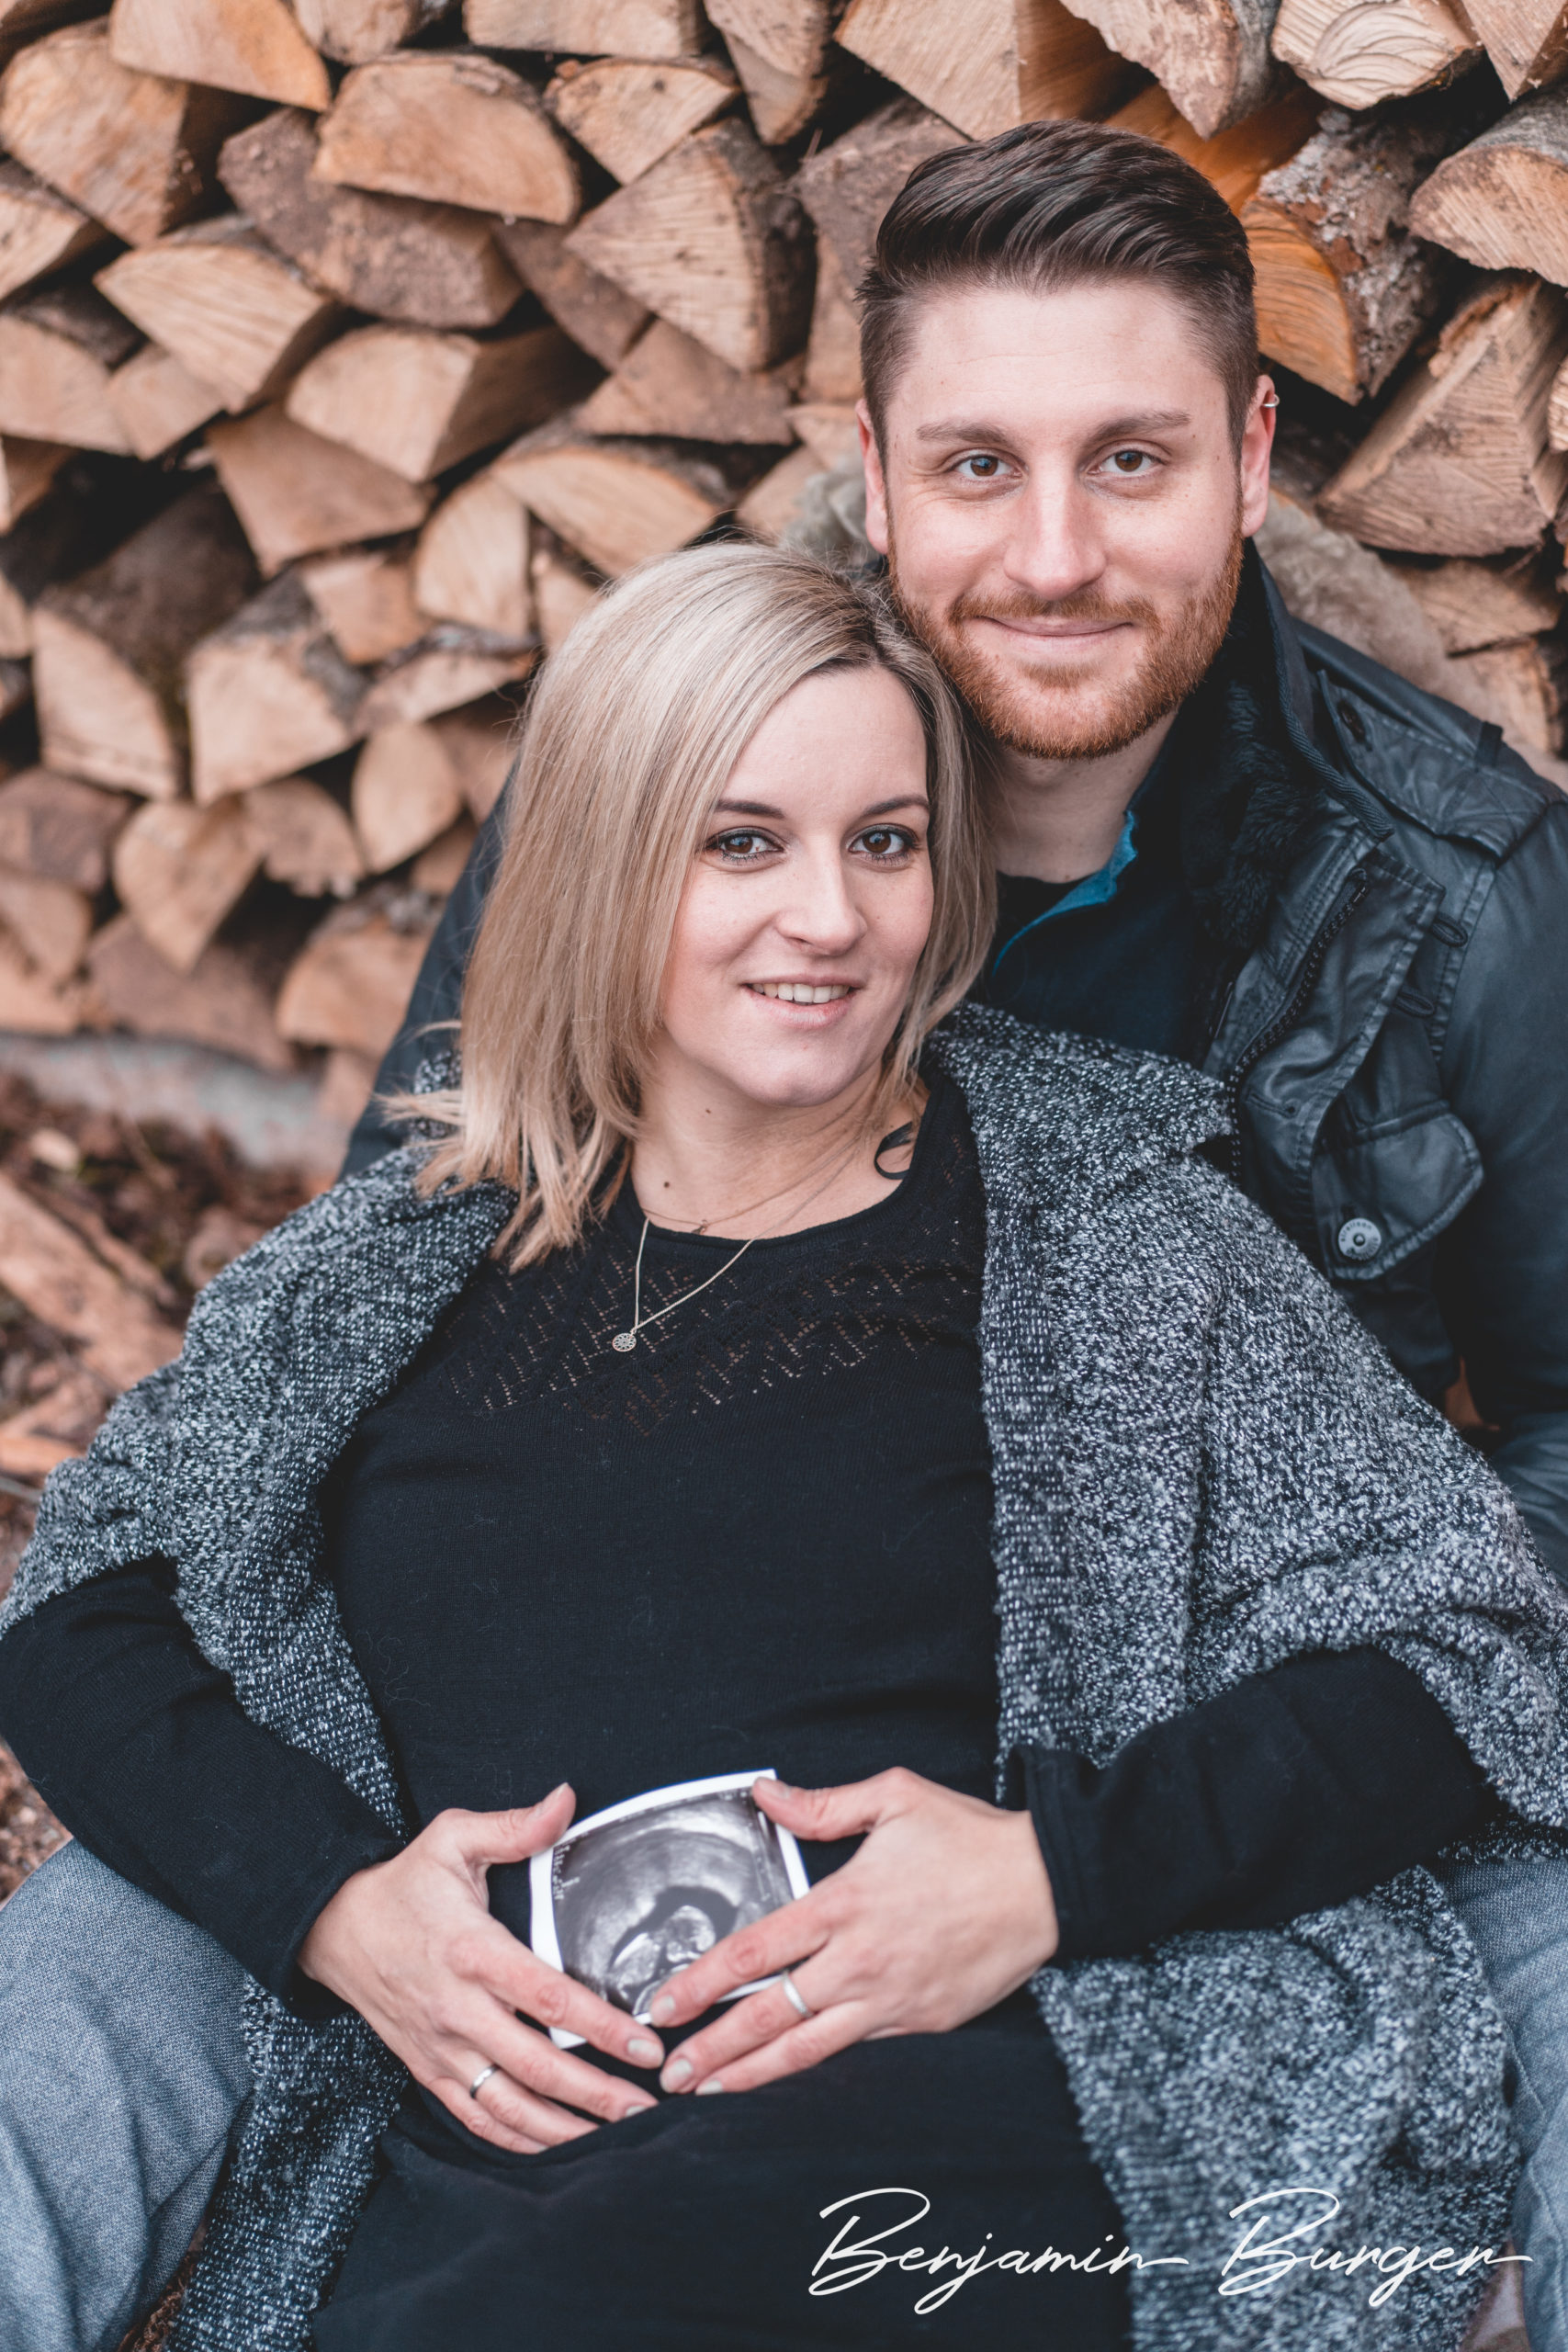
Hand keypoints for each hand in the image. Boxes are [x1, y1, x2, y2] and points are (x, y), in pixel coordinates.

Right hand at [298, 1784, 665, 2153]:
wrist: (335, 1930)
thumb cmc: (405, 1883)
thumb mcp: (453, 1838)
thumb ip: (514, 1826)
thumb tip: (567, 1799)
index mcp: (471, 1950)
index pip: (546, 1996)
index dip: (598, 2026)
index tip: (643, 2044)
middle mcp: (457, 2009)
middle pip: (536, 2066)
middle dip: (596, 2093)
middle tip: (649, 2106)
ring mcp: (441, 2047)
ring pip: (509, 2105)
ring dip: (565, 2128)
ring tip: (618, 2137)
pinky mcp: (428, 2070)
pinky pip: (477, 2117)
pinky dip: (518, 2140)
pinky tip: (558, 2147)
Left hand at [646, 1769, 1057, 2097]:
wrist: (1047, 1885)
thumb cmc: (970, 1836)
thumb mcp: (896, 1796)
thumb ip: (822, 1804)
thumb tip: (763, 1794)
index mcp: (845, 1904)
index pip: (753, 1953)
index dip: (700, 1984)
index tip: (662, 2004)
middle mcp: (859, 1962)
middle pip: (768, 2016)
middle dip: (711, 2049)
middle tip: (667, 2072)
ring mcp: (891, 2001)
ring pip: (807, 2050)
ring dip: (751, 2074)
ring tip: (707, 2092)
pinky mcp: (921, 2024)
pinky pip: (856, 2052)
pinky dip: (813, 2069)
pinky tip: (785, 2078)